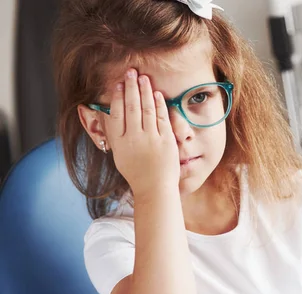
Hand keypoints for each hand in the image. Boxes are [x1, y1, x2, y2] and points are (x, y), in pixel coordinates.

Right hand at [104, 69, 179, 196]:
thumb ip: (116, 136)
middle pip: (131, 107)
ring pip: (147, 109)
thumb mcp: (120, 155)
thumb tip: (111, 115)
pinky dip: (159, 104)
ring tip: (143, 78)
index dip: (118, 97)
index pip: (116, 114)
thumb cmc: (137, 172)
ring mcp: (151, 139)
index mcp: (119, 143)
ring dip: (145, 91)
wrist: (154, 188)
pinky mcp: (166, 141)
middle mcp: (134, 139)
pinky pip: (162, 118)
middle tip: (131, 72)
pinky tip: (156, 94)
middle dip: (131, 87)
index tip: (119, 84)